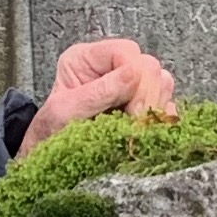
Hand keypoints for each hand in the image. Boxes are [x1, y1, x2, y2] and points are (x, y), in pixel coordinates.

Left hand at [22, 35, 175, 149]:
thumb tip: (133, 74)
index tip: (132, 113)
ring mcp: (127, 86)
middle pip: (148, 66)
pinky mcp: (139, 106)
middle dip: (147, 96)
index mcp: (86, 58)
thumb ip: (98, 92)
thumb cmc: (50, 136)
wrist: (51, 164)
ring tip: (137, 129)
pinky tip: (147, 132)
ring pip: (162, 82)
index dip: (135, 79)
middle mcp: (109, 67)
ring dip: (155, 107)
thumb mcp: (65, 113)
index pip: (126, 52)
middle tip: (136, 125)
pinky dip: (162, 118)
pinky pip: (166, 103)